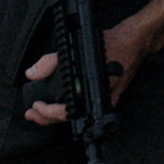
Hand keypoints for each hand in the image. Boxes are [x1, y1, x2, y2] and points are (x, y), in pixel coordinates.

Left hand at [22, 19, 148, 125]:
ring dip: (56, 115)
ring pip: (77, 116)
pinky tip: (59, 106)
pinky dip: (70, 109)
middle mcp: (99, 102)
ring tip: (39, 112)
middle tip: (30, 114)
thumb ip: (50, 62)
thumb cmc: (108, 46)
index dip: (48, 113)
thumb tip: (32, 74)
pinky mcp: (108, 99)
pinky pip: (86, 109)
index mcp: (91, 92)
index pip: (66, 113)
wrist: (133, 44)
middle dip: (47, 118)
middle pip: (69, 119)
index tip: (35, 106)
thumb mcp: (75, 50)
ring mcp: (105, 102)